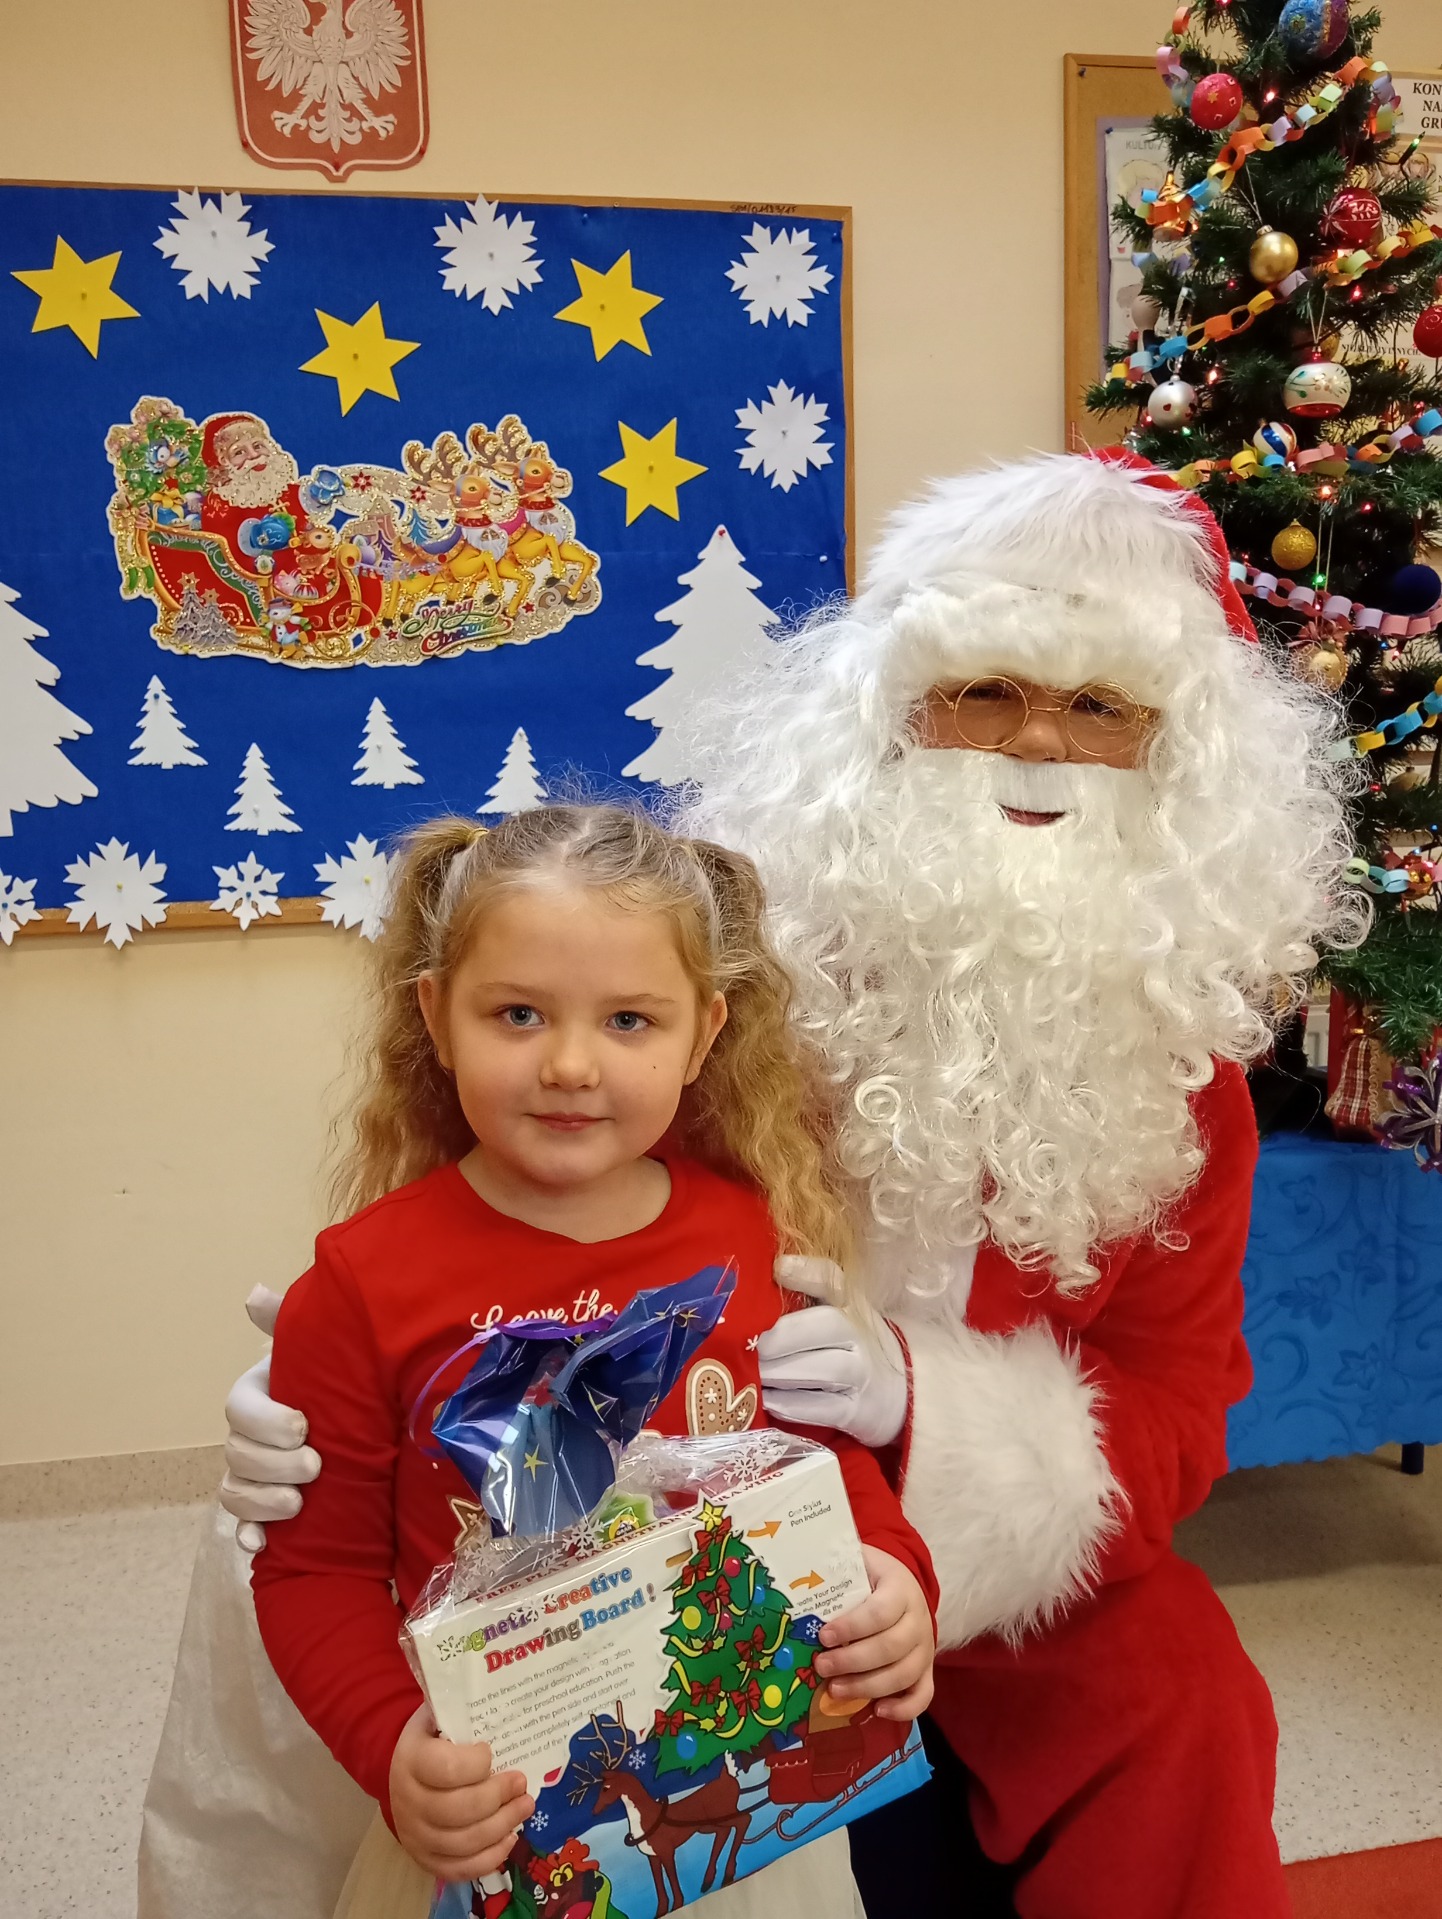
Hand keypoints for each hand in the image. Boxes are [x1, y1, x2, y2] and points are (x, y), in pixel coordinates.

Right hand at [220, 1285, 321, 1552]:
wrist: (355, 1412)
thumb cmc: (331, 1376)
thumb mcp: (314, 1346)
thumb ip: (287, 1321)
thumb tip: (255, 1292)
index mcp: (256, 1395)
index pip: (238, 1408)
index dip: (266, 1420)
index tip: (304, 1425)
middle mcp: (246, 1436)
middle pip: (237, 1455)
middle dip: (273, 1465)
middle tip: (315, 1465)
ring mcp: (251, 1474)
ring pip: (234, 1491)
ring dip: (262, 1501)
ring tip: (299, 1505)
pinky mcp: (264, 1508)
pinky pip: (242, 1526)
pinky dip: (249, 1536)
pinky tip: (262, 1547)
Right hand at [389, 1703, 533, 1882]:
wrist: (399, 1772)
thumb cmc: (430, 1739)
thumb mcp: (437, 1716)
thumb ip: (461, 1710)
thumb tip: (501, 1691)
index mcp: (412, 1761)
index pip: (447, 1770)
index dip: (476, 1764)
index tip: (490, 1752)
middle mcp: (409, 1803)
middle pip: (460, 1810)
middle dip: (498, 1796)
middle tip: (521, 1783)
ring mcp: (416, 1836)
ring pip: (464, 1842)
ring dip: (502, 1825)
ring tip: (525, 1806)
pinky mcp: (425, 1859)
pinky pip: (460, 1869)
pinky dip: (490, 1857)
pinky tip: (509, 1838)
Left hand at [758, 1259, 908, 1448]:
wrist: (896, 1390)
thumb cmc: (847, 1344)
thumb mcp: (834, 1311)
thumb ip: (805, 1288)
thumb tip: (773, 1267)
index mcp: (849, 1302)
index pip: (833, 1279)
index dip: (807, 1272)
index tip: (778, 1269)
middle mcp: (860, 1334)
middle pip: (826, 1325)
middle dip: (780, 1337)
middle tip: (744, 1345)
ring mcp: (863, 1374)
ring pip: (825, 1369)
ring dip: (781, 1373)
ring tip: (749, 1373)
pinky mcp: (858, 1410)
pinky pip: (824, 1407)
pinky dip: (792, 1404)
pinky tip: (767, 1400)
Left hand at [812, 1546, 933, 1723]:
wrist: (903, 1584)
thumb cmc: (872, 1576)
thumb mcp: (858, 1563)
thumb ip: (836, 1570)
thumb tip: (797, 1578)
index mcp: (901, 1589)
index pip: (880, 1612)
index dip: (851, 1627)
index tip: (823, 1636)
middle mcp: (919, 1620)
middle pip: (890, 1648)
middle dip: (852, 1661)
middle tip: (821, 1666)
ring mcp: (926, 1647)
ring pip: (904, 1675)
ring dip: (867, 1686)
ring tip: (834, 1689)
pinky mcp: (927, 1669)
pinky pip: (923, 1694)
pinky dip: (904, 1708)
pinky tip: (877, 1710)